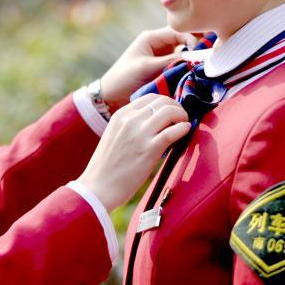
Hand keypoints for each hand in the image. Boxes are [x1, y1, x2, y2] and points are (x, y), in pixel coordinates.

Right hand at [76, 94, 189, 210]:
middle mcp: (130, 120)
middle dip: (177, 107)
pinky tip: (186, 132)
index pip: (150, 97)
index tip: (172, 112)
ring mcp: (140, 133)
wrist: (98, 187)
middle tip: (181, 119)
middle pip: (163, 101)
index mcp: (120, 115)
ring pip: (170, 111)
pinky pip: (174, 131)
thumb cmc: (107, 167)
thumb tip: (154, 122)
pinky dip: (184, 129)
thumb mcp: (114, 136)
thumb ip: (130, 126)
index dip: (166, 102)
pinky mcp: (150, 149)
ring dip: (182, 116)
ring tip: (184, 126)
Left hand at [100, 27, 197, 110]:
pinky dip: (186, 69)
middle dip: (195, 48)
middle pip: (184, 41)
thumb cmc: (124, 78)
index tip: (200, 54)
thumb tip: (195, 58)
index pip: (178, 31)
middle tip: (207, 58)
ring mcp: (162, 57)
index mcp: (151, 38)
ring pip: (184, 54)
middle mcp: (158, 44)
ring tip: (201, 68)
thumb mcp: (147, 67)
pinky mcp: (163, 69)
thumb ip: (171, 61)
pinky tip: (193, 75)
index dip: (192, 39)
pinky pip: (180, 65)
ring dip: (191, 60)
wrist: (111, 96)